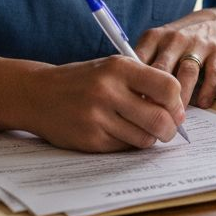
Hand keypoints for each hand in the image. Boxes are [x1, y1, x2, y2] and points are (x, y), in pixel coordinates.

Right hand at [21, 55, 185, 151]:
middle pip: (160, 119)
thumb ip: (143, 83)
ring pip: (144, 138)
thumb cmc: (83, 80)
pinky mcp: (89, 139)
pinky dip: (128, 144)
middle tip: (168, 129)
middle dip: (170, 129)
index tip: (174, 109)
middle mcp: (108, 90)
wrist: (37, 94)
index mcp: (119, 67)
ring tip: (140, 129)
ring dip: (149, 138)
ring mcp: (97, 117)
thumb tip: (177, 110)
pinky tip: (118, 133)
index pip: (167, 87)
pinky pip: (124, 148)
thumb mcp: (111, 68)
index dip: (177, 102)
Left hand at [135, 9, 215, 109]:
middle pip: (162, 70)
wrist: (213, 24)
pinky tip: (202, 104)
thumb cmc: (177, 42)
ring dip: (182, 98)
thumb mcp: (156, 44)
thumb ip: (143, 65)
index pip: (139, 62)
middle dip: (158, 97)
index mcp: (154, 38)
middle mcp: (175, 39)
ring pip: (187, 73)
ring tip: (177, 118)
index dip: (135, 87)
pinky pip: (212, 74)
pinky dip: (207, 90)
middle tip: (155, 119)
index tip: (134, 107)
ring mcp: (198, 45)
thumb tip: (131, 98)